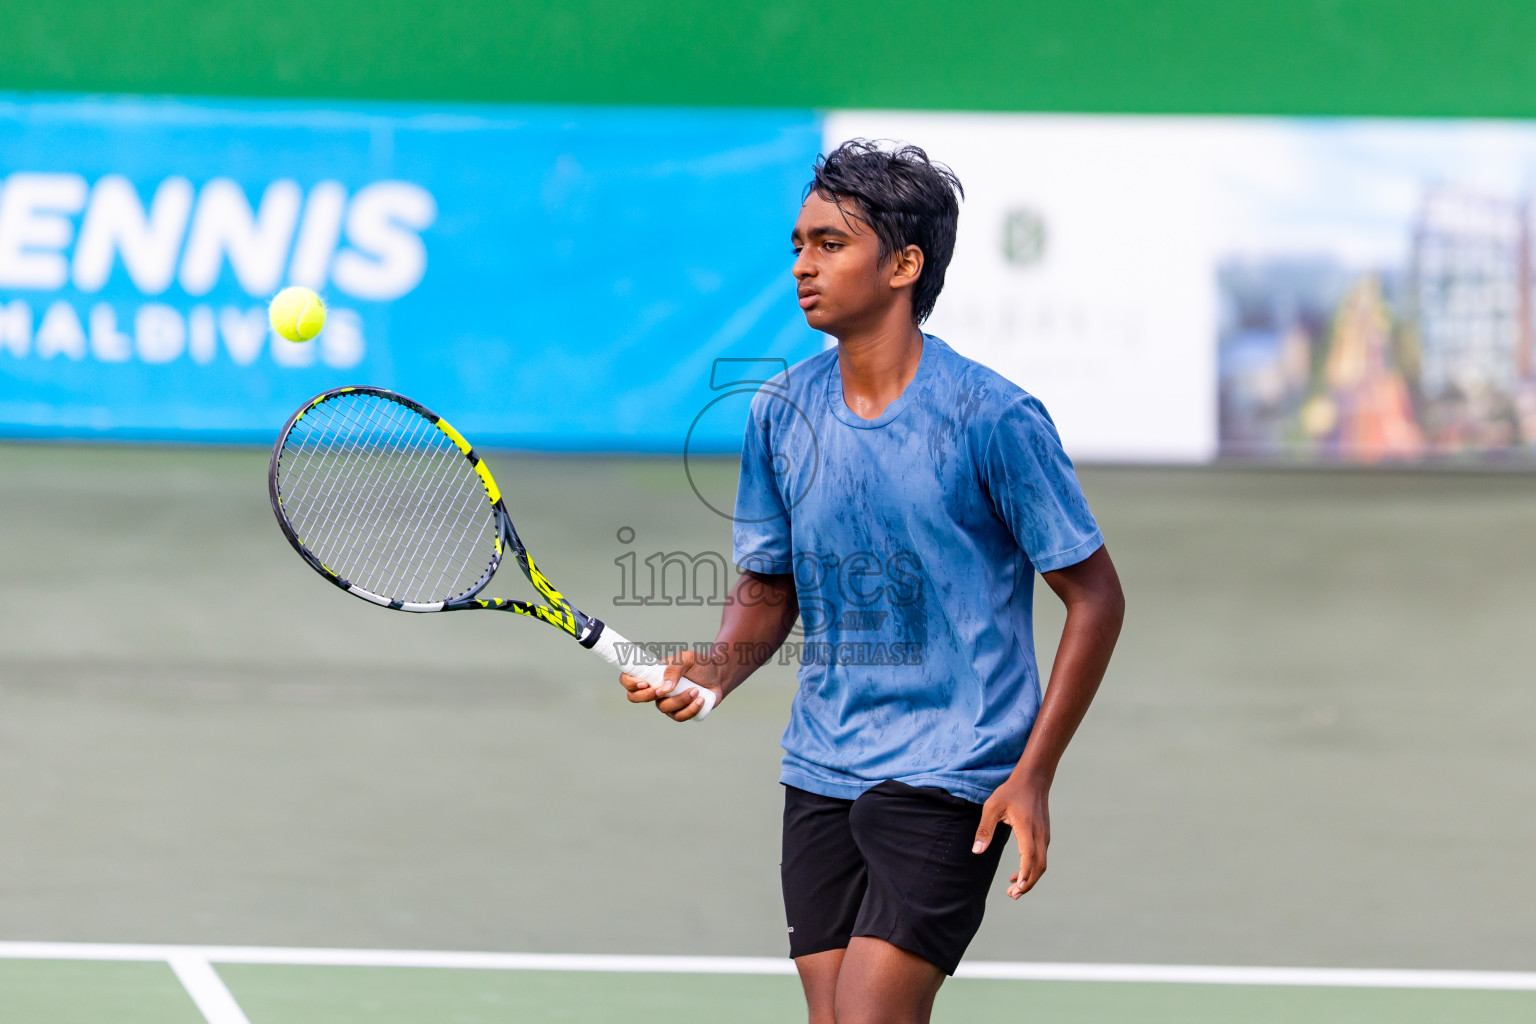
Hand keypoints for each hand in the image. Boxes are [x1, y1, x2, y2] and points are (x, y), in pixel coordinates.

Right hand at [619, 648, 722, 721]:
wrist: (719, 676)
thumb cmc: (700, 665)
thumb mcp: (687, 658)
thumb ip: (675, 668)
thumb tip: (664, 688)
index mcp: (652, 674)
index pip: (628, 679)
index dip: (629, 683)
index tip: (644, 682)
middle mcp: (655, 689)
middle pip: (635, 698)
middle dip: (648, 696)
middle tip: (664, 690)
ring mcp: (666, 702)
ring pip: (663, 708)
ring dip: (680, 699)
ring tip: (695, 690)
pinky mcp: (679, 712)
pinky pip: (679, 717)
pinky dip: (690, 708)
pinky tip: (700, 699)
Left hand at [972, 774, 1050, 898]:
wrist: (1033, 779)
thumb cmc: (1010, 792)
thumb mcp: (992, 807)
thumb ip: (985, 830)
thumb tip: (976, 851)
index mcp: (1027, 828)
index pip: (1030, 857)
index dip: (1025, 874)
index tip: (1017, 888)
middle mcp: (1040, 834)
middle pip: (1040, 866)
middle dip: (1028, 884)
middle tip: (1012, 895)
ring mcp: (1044, 835)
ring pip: (1042, 864)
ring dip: (1030, 878)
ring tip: (1014, 889)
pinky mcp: (1044, 835)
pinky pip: (1041, 857)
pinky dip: (1032, 869)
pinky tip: (1019, 874)